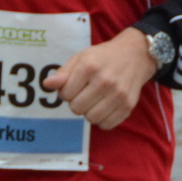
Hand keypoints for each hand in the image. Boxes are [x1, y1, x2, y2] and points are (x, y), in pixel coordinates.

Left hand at [41, 28, 159, 130]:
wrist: (135, 55)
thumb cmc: (103, 57)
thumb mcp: (81, 57)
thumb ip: (63, 72)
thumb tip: (47, 85)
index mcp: (89, 66)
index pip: (66, 94)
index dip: (66, 92)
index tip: (73, 86)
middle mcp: (104, 81)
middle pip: (77, 108)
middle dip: (77, 102)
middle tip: (84, 93)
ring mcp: (118, 94)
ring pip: (91, 118)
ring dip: (89, 112)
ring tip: (94, 100)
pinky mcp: (128, 105)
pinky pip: (106, 125)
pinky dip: (102, 119)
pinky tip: (105, 106)